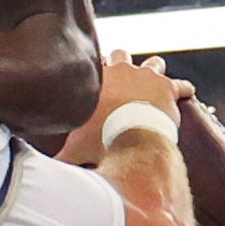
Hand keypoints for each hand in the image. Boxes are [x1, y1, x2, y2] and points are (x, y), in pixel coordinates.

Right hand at [64, 54, 184, 161]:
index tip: (97, 81)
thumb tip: (38, 170)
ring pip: (153, 63)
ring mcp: (147, 76)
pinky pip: (181, 84)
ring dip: (154, 70)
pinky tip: (187, 94)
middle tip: (123, 77)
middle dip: (122, 64)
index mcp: (96, 79)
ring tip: (155, 78)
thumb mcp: (73, 148)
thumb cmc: (99, 142)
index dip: (96, 72)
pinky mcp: (168, 88)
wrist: (130, 140)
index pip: (93, 65)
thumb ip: (59, 153)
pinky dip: (184, 89)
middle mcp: (121, 70)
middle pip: (120, 55)